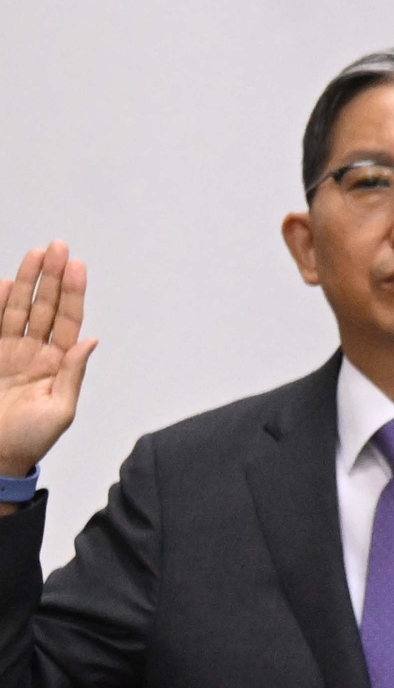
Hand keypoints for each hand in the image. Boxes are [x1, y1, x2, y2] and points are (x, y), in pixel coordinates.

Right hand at [0, 242, 101, 482]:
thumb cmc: (28, 441)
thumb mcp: (59, 410)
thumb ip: (72, 374)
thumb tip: (91, 341)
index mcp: (58, 365)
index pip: (69, 320)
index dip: (73, 292)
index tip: (77, 265)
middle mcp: (35, 353)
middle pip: (46, 306)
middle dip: (52, 276)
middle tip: (58, 246)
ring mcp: (9, 352)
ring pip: (19, 308)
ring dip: (27, 281)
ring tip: (36, 253)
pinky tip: (5, 283)